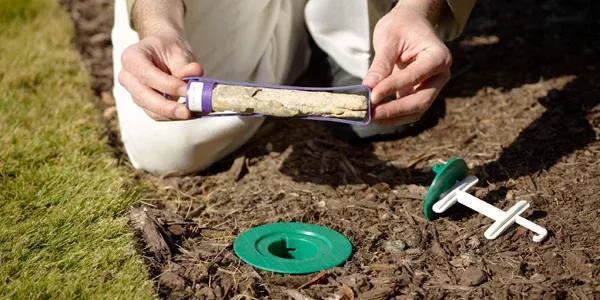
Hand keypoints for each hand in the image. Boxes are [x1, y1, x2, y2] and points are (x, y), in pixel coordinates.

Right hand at [118, 34, 202, 120]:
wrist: (163, 51)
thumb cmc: (168, 48)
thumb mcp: (178, 51)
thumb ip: (185, 64)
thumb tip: (196, 71)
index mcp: (131, 57)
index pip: (146, 75)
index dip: (167, 85)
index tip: (187, 90)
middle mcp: (127, 76)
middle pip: (143, 97)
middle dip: (166, 107)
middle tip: (187, 112)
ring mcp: (133, 92)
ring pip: (150, 109)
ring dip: (171, 114)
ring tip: (192, 113)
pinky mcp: (143, 103)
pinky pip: (156, 114)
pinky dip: (172, 116)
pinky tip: (189, 114)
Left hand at [362, 2, 451, 124]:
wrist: (409, 23)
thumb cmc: (401, 27)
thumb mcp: (389, 39)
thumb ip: (381, 64)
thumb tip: (368, 89)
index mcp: (438, 57)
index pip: (415, 76)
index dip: (393, 88)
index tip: (371, 96)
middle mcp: (440, 75)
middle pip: (421, 101)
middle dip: (394, 110)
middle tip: (370, 114)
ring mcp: (432, 87)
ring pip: (416, 111)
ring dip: (392, 117)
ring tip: (369, 117)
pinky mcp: (420, 94)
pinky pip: (408, 111)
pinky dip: (392, 115)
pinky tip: (374, 115)